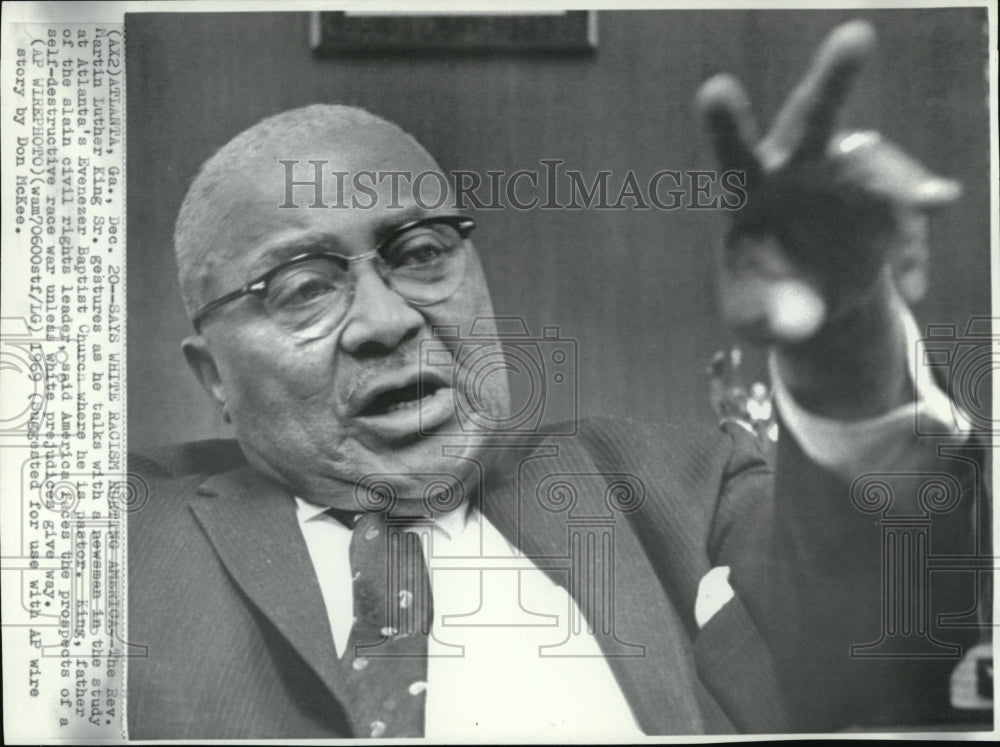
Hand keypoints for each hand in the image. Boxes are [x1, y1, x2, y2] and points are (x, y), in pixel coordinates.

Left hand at [696, 20, 960, 417]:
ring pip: (876, 162)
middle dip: (832, 81)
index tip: (716, 89)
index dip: (726, 125)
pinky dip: (914, 246)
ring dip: (903, 180)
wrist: (812, 304)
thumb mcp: (756, 320)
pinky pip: (906, 215)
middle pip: (810, 119)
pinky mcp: (884, 201)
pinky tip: (913, 285)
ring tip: (930, 203)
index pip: (733, 156)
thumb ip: (769, 319)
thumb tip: (800, 326)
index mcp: (746, 191)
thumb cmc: (765, 300)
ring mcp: (844, 179)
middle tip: (856, 36)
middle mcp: (795, 170)